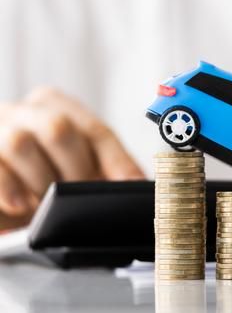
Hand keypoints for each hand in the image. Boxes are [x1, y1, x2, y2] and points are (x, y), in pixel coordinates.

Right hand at [0, 87, 143, 228]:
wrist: (5, 192)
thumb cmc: (43, 178)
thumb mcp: (76, 170)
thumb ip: (105, 171)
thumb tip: (136, 187)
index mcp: (56, 106)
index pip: (96, 130)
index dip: (118, 161)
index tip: (133, 186)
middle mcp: (24, 112)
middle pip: (58, 128)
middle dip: (76, 170)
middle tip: (81, 196)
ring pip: (20, 143)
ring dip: (40, 181)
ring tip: (46, 204)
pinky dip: (9, 189)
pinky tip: (20, 206)